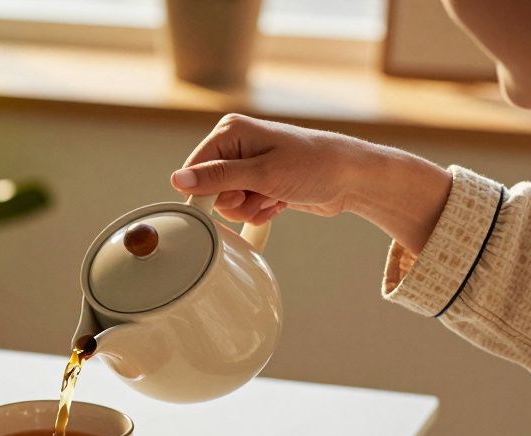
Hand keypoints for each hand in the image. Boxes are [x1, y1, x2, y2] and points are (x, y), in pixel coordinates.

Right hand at [171, 114, 451, 253]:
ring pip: (227, 202)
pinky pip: (244, 205)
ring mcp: (248, 164)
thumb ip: (217, 178)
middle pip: (210, 189)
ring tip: (274, 197)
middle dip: (235, 202)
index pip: (194, 170)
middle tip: (260, 195)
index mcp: (230, 132)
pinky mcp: (260, 181)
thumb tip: (178, 180)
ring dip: (250, 208)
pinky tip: (280, 202)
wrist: (352, 177)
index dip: (209, 193)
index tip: (235, 198)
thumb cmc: (314, 166)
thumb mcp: (262, 174)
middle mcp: (235, 145)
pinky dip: (260, 209)